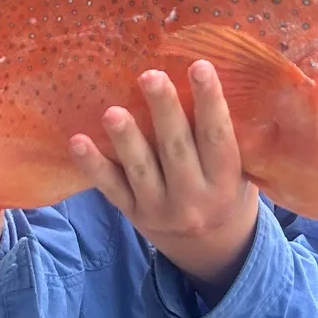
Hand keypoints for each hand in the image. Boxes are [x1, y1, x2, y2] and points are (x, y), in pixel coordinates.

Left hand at [69, 62, 257, 297]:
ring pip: (141, 170)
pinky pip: (111, 187)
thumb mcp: (240, 172)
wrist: (213, 252)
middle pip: (176, 149)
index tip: (199, 66)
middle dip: (164, 111)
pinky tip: (77, 142)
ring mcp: (160, 209)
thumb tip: (203, 77)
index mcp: (226, 183)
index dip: (210, 101)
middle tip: (150, 76)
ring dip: (126, 139)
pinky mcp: (133, 213)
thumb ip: (225, 138)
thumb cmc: (226, 191)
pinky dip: (93, 165)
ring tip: (112, 112)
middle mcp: (194, 199)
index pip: (218, 137)